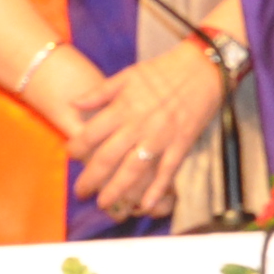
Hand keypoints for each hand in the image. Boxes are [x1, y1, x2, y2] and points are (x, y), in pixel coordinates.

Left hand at [67, 43, 229, 220]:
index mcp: (123, 107)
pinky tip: (145, 205)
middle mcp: (138, 126)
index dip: (76, 148)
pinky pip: (166, 171)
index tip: (71, 155)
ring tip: (103, 203)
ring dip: (116, 189)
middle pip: (107, 158)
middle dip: (90, 178)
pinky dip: (156, 189)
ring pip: (133, 169)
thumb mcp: (128, 74)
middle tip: (80, 191)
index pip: (91, 134)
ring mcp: (160, 138)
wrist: (202, 68)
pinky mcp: (180, 144)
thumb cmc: (163, 70)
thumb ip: (100, 92)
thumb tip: (74, 103)